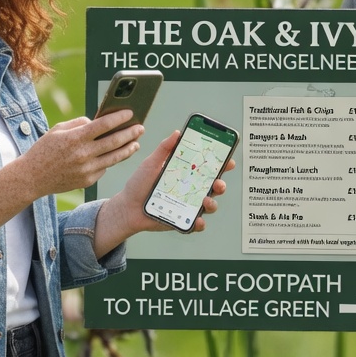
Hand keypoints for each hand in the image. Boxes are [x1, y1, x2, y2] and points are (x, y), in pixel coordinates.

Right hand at [0, 110, 143, 239]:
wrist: (32, 177)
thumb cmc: (44, 149)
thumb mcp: (58, 130)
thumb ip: (79, 123)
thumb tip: (98, 122)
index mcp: (75, 138)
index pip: (103, 125)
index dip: (119, 118)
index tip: (130, 113)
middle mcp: (83, 154)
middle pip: (114, 142)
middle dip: (130, 133)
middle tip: (140, 127)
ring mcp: (86, 169)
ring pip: (114, 158)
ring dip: (128, 149)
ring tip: (136, 143)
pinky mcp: (87, 181)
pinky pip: (104, 168)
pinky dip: (110, 160)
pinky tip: (115, 154)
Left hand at [95, 129, 234, 252]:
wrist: (127, 207)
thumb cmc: (139, 184)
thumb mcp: (151, 163)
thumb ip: (164, 149)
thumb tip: (177, 132)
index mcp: (186, 173)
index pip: (208, 168)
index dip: (221, 164)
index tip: (228, 160)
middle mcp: (191, 189)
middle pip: (213, 186)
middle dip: (221, 184)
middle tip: (218, 183)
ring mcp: (188, 205)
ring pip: (209, 205)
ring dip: (212, 203)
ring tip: (206, 201)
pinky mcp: (183, 220)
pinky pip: (196, 224)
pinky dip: (199, 223)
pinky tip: (197, 220)